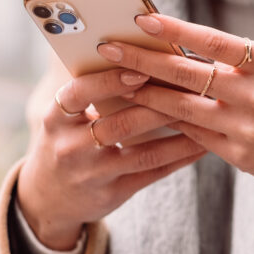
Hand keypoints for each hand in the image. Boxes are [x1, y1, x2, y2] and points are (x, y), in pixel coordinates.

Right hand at [17, 67, 207, 249]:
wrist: (48, 197)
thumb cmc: (67, 140)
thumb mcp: (65, 117)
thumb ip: (92, 92)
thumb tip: (142, 56)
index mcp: (54, 119)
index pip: (77, 94)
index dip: (108, 81)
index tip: (139, 69)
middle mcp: (70, 148)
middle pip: (120, 124)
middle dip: (159, 104)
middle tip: (191, 86)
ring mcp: (92, 175)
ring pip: (143, 152)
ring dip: (179, 132)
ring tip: (205, 113)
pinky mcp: (112, 194)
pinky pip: (153, 173)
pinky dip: (181, 156)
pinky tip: (203, 143)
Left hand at [95, 13, 253, 221]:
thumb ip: (242, 59)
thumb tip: (185, 47)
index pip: (214, 41)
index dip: (175, 30)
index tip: (141, 19)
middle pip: (188, 73)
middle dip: (142, 60)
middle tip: (107, 49)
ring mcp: (247, 126)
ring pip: (182, 107)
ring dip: (145, 94)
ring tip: (115, 82)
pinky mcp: (238, 153)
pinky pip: (193, 134)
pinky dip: (167, 122)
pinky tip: (144, 113)